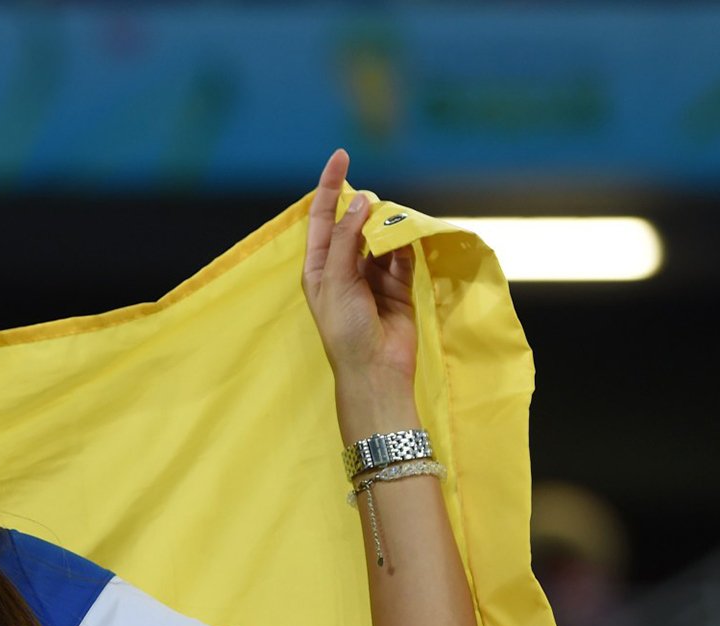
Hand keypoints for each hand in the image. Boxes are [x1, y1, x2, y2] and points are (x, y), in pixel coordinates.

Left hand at [302, 149, 416, 401]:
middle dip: (365, 209)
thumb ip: (348, 240)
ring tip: (394, 226)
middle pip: (353, 224)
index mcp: (318, 267)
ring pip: (381, 237)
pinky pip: (403, 255)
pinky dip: (406, 243)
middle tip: (377, 205)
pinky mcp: (398, 285)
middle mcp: (343, 269)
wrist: (375, 368)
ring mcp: (371, 276)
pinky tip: (408, 237)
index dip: (331, 186)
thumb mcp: (337, 281)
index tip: (341, 155)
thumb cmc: (345, 328)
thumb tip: (362, 203)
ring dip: (388, 227)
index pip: (322, 218)